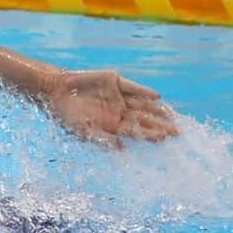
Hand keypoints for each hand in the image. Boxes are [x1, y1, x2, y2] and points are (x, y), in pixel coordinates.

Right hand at [43, 68, 178, 146]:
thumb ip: (103, 140)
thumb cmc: (66, 116)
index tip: (163, 139)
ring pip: (142, 104)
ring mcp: (118, 96)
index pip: (136, 131)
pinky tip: (156, 97)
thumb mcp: (83, 131)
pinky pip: (133, 87)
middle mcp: (119, 111)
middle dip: (160, 125)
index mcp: (112, 125)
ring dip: (156, 109)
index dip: (149, 135)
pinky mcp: (115, 82)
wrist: (55, 92)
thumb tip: (122, 150)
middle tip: (177, 131)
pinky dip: (143, 92)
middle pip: (144, 119)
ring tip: (172, 114)